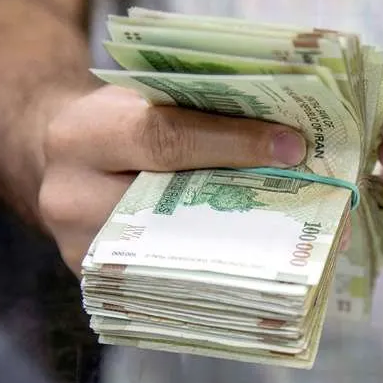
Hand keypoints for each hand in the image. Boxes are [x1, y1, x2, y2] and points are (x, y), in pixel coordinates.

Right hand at [38, 85, 306, 272]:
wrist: (68, 161)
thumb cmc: (119, 122)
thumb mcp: (146, 99)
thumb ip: (199, 113)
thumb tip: (288, 138)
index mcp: (84, 136)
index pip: (165, 138)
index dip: (233, 143)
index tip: (292, 147)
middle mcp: (71, 198)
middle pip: (174, 207)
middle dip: (249, 203)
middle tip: (314, 201)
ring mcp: (81, 250)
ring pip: (176, 255)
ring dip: (245, 245)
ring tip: (301, 236)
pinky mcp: (102, 282)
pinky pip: (168, 278)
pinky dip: (219, 268)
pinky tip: (263, 260)